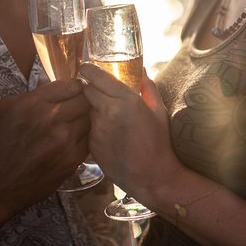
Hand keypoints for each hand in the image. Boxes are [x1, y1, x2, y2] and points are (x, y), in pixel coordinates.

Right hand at [0, 79, 90, 218]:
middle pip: (84, 101)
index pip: (70, 86)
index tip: (74, 92)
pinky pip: (88, 139)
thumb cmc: (1, 146)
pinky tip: (71, 141)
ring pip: (89, 119)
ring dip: (83, 121)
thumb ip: (32, 94)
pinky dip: (83, 138)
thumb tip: (58, 87)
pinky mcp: (72, 158)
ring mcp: (64, 139)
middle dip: (81, 103)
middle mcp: (50, 118)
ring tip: (73, 126)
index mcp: (32, 104)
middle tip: (76, 109)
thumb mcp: (7, 110)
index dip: (75, 88)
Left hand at [80, 64, 181, 200]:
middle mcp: (108, 112)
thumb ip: (148, 88)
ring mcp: (97, 129)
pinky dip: (95, 127)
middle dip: (91, 89)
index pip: (96, 77)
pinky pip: (89, 128)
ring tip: (109, 117)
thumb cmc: (159, 143)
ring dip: (94, 109)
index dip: (88, 70)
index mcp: (126, 100)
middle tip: (98, 91)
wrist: (152, 177)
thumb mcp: (159, 111)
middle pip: (87, 91)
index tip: (86, 67)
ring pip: (87, 110)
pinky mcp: (92, 145)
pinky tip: (110, 134)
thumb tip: (142, 71)